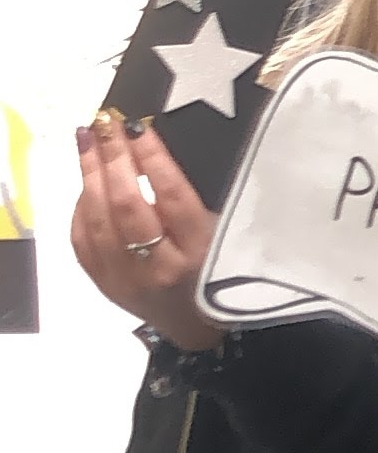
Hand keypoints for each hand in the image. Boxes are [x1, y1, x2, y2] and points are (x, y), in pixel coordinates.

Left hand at [71, 114, 223, 351]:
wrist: (196, 328)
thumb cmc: (216, 270)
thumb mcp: (220, 234)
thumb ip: (185, 198)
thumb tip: (145, 148)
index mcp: (200, 254)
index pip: (173, 199)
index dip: (153, 161)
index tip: (137, 127)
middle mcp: (160, 268)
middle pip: (128, 207)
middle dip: (114, 159)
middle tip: (105, 124)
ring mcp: (127, 279)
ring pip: (99, 220)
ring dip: (89, 174)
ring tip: (87, 140)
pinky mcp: (104, 283)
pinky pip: (83, 238)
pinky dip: (82, 204)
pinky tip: (87, 180)